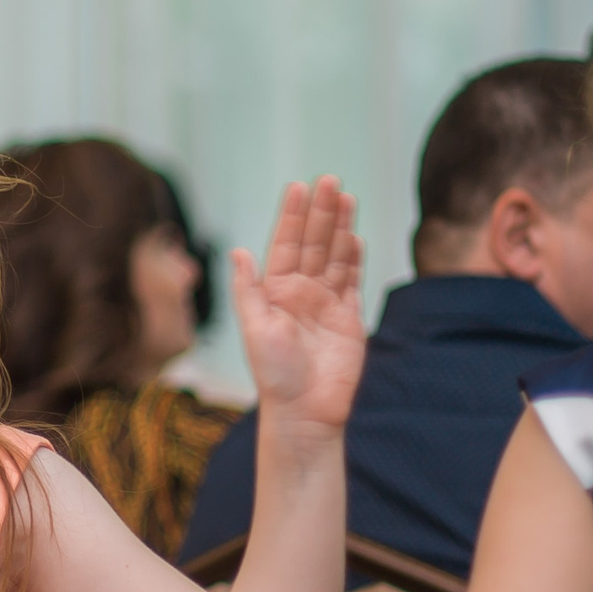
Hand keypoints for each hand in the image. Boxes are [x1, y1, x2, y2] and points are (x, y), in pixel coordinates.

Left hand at [234, 176, 365, 435]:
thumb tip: (237, 252)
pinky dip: (354, 259)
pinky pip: (352, 281)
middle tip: (330, 180)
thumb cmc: (273, 374)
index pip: (284, 244)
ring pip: (334, 256)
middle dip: (321, 212)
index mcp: (275, 292)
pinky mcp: (348, 319)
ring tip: (345, 196)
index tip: (298, 186)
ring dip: (340, 227)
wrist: (304, 412)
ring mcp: (326, 304)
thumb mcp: (254, 329)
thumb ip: (248, 289)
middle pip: (313, 243)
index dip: (292, 216)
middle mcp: (299, 293)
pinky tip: (355, 236)